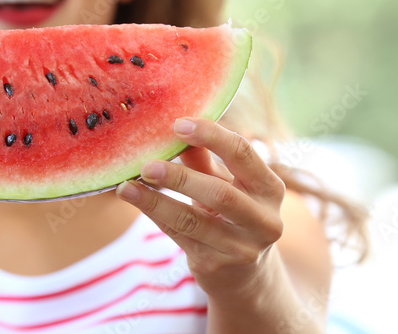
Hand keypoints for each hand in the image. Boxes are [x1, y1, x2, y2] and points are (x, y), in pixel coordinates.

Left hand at [115, 118, 285, 298]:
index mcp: (270, 189)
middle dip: (181, 177)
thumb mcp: (225, 183)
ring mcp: (241, 248)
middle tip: (147, 165)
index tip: (178, 123)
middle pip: (220, 194)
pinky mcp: (216, 265)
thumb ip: (203, 158)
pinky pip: (179, 235)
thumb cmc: (231, 214)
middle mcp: (264, 221)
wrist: (243, 274)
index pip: (243, 154)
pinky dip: (154, 214)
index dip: (211, 135)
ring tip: (128, 186)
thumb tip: (173, 126)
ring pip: (193, 221)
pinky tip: (134, 199)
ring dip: (156, 201)